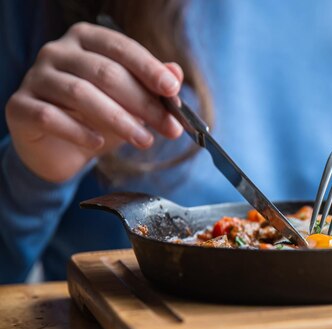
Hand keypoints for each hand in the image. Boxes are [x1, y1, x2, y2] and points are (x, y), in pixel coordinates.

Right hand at [5, 22, 183, 182]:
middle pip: (106, 73)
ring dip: (119, 120)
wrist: (58, 149)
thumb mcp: (130, 102)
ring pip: (81, 94)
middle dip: (143, 103)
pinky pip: (51, 117)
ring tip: (144, 140)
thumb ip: (151, 86)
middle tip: (169, 127)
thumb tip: (176, 73)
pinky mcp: (20, 106)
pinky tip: (99, 144)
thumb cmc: (97, 118)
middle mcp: (57, 51)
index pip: (122, 48)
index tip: (173, 90)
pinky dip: (79, 132)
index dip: (149, 69)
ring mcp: (35, 77)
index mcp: (87, 40)